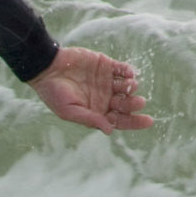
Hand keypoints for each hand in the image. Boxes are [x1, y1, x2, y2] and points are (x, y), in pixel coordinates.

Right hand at [28, 47, 152, 134]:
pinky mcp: (106, 65)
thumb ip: (90, 119)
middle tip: (139, 102)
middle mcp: (103, 98)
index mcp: (96, 112)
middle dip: (133, 105)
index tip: (148, 121)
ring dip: (131, 88)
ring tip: (131, 86)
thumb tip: (110, 130)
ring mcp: (106, 82)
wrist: (47, 69)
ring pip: (126, 87)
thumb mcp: (70, 111)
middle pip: (125, 105)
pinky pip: (122, 69)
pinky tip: (129, 74)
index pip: (119, 120)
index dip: (134, 122)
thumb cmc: (54, 94)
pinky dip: (128, 71)